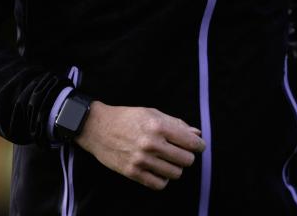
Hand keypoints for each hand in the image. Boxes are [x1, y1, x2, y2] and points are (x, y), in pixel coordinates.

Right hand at [74, 102, 205, 189]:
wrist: (97, 127)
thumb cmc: (126, 118)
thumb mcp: (152, 113)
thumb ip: (176, 123)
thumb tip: (197, 134)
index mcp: (158, 126)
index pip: (191, 143)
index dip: (199, 145)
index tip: (197, 146)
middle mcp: (151, 144)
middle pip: (186, 160)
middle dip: (187, 156)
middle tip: (180, 152)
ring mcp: (142, 160)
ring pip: (175, 174)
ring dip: (175, 168)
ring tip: (167, 160)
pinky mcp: (132, 173)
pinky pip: (159, 184)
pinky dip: (163, 179)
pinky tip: (158, 169)